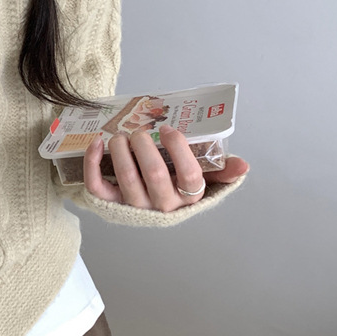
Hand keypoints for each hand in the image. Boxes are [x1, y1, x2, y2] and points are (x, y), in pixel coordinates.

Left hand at [83, 125, 249, 212]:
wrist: (146, 205)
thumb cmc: (175, 185)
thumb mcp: (201, 179)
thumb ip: (221, 171)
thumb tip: (243, 165)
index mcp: (187, 197)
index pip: (189, 176)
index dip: (180, 151)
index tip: (170, 130)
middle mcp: (161, 204)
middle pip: (155, 174)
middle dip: (145, 146)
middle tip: (140, 131)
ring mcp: (135, 205)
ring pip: (127, 178)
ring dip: (120, 152)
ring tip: (120, 135)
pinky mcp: (110, 202)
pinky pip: (98, 186)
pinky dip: (93, 163)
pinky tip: (96, 143)